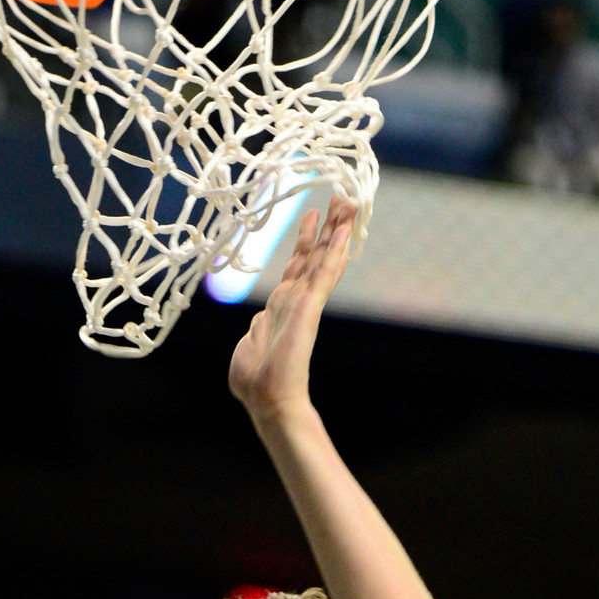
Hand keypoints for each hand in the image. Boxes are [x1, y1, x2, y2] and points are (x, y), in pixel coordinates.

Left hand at [227, 196, 355, 420]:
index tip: (314, 216)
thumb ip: (255, 331)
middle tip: (341, 199)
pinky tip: (345, 230)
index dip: (306, 241)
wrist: (269, 399)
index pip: (297, 267)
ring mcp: (304, 302)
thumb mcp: (249, 346)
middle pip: (314, 255)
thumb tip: (256, 325)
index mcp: (280, 307)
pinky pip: (325, 272)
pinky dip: (335, 250)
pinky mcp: (310, 306)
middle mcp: (295, 299)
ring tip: (348, 203)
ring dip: (336, 230)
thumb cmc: (256, 382)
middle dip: (328, 227)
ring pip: (323, 258)